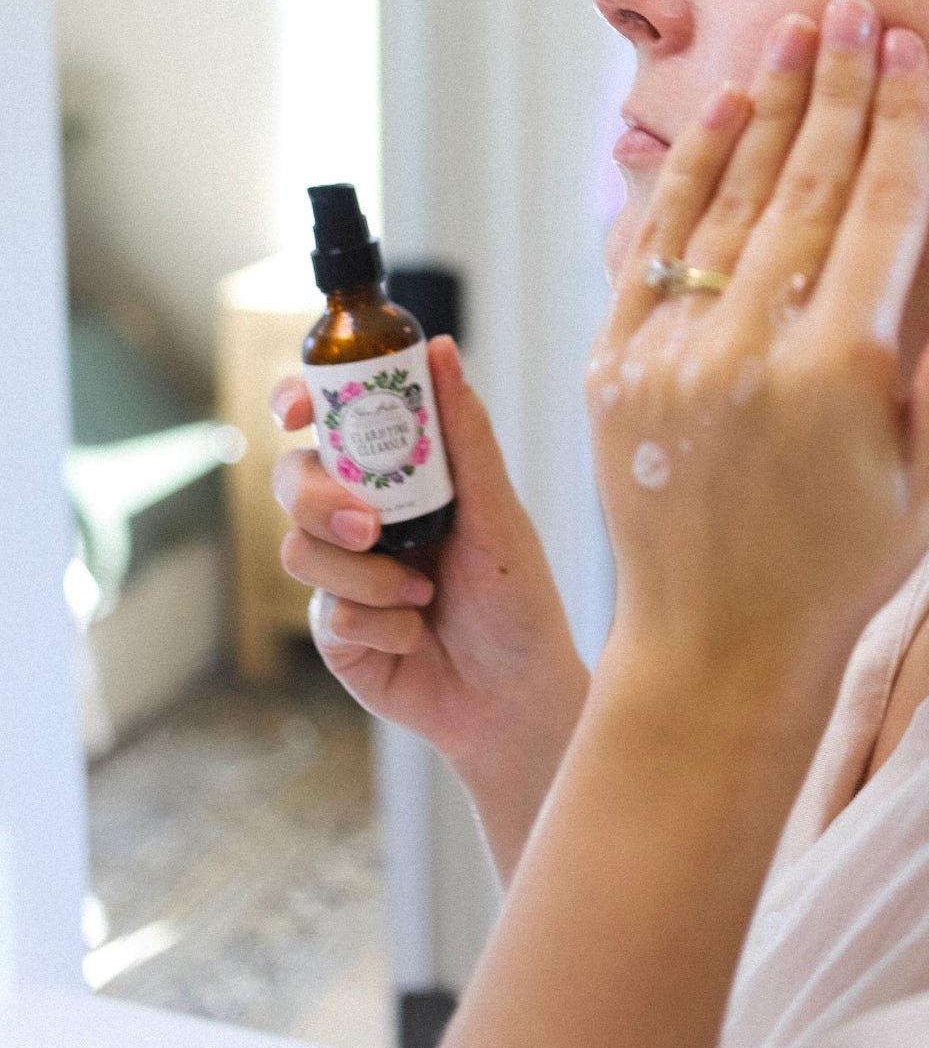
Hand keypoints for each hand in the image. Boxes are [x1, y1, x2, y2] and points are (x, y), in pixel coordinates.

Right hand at [271, 337, 588, 879]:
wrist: (516, 697)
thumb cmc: (518, 597)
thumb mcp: (498, 511)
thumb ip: (464, 434)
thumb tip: (440, 350)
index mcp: (399, 475)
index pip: (330, 420)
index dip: (299, 402)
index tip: (298, 408)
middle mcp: (362, 515)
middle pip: (292, 478)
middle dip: (320, 498)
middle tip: (370, 525)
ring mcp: (341, 574)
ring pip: (299, 547)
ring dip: (364, 575)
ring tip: (420, 595)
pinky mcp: (333, 632)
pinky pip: (325, 611)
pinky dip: (376, 623)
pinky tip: (414, 635)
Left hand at [586, 0, 928, 698]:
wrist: (713, 643)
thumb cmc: (840, 570)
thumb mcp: (926, 492)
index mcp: (838, 375)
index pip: (879, 214)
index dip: (899, 125)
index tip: (907, 52)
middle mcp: (750, 351)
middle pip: (803, 187)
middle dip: (835, 90)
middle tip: (850, 8)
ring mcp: (672, 354)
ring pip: (726, 201)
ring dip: (765, 111)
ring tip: (792, 38)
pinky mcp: (616, 364)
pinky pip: (652, 246)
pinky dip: (684, 174)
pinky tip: (717, 116)